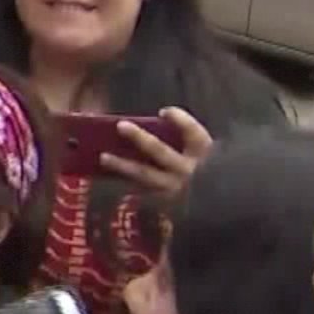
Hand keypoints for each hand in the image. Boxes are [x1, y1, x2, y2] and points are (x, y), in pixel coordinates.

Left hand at [98, 106, 213, 197]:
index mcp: (203, 152)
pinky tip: (107, 171)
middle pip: (161, 152)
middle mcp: (188, 170)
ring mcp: (175, 188)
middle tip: (121, 125)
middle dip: (140, 138)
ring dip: (122, 165)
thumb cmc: (205, 167)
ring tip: (103, 156)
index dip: (180, 121)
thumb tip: (153, 121)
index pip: (194, 132)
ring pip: (145, 175)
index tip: (164, 111)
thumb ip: (181, 136)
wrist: (210, 201)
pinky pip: (140, 188)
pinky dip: (124, 178)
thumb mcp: (199, 149)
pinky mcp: (163, 202)